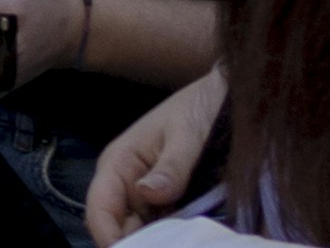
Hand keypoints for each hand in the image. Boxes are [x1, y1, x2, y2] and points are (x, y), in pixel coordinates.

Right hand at [88, 69, 224, 244]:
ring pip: (145, 232)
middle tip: (173, 247)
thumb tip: (147, 194)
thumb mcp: (188, 135)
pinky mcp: (174, 203)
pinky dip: (176, 239)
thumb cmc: (202, 108)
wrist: (229, 96)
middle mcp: (129, 183)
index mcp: (120, 162)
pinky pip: (168, 228)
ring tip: (184, 242)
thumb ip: (171, 166)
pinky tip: (191, 240)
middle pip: (120, 227)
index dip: (110, 238)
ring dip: (160, 242)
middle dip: (137, 244)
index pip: (100, 208)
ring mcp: (152, 195)